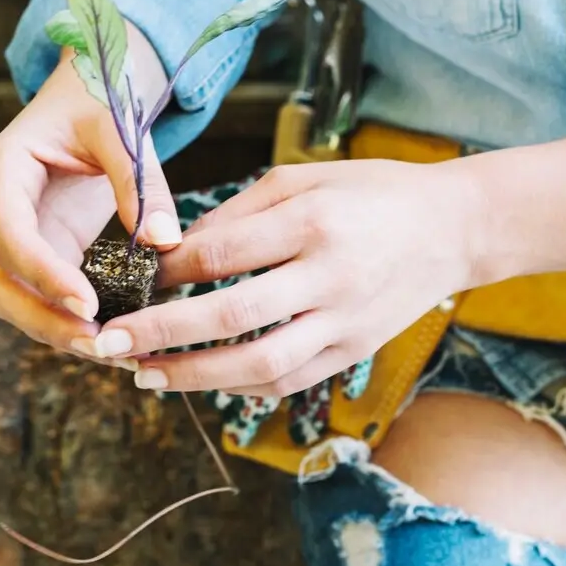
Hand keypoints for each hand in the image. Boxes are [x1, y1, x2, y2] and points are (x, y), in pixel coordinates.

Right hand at [0, 33, 181, 359]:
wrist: (89, 95)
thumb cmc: (99, 101)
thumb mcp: (120, 131)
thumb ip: (140, 184)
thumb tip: (166, 242)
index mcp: (2, 168)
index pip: (10, 231)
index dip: (44, 274)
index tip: (86, 306)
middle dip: (44, 320)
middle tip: (100, 344)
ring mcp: (14, 236)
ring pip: (15, 301)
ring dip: (57, 332)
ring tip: (112, 352)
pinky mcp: (40, 253)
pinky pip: (45, 300)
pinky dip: (74, 324)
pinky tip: (116, 341)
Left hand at [95, 158, 482, 396]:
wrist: (455, 229)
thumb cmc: (374, 193)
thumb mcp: (306, 178)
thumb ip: (241, 214)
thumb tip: (175, 250)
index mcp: (313, 221)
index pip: (223, 252)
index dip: (167, 270)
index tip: (129, 280)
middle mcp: (330, 276)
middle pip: (231, 315)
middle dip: (162, 333)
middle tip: (110, 343)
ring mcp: (345, 320)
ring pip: (260, 364)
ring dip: (196, 376)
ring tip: (148, 375)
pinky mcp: (355, 351)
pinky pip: (290, 381)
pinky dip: (242, 387)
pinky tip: (206, 381)